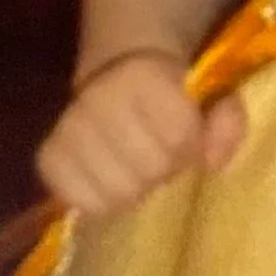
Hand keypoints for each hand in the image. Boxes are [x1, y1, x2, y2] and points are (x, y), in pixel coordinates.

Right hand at [36, 49, 247, 215]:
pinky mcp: (48, 159)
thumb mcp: (210, 93)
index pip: (179, 134)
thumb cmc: (172, 93)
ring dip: (136, 188)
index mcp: (142, 74)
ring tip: (137, 168)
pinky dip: (101, 200)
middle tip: (161, 156)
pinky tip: (110, 180)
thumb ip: (226, 120)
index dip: (191, 144)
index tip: (187, 137)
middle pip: (150, 167)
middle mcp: (97, 98)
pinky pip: (81, 202)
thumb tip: (213, 163)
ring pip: (118, 192)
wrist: (116, 74)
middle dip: (165, 167)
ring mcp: (67, 129)